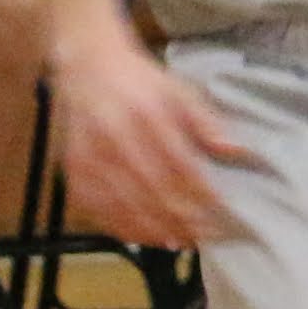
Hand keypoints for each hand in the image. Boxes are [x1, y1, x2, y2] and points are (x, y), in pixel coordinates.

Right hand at [55, 30, 249, 247]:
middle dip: (179, 218)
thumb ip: (206, 122)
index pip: (178, 165)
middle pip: (150, 190)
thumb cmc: (141, 82)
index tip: (220, 212)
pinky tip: (140, 237)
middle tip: (203, 236)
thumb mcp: (179, 91)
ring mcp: (89, 156)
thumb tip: (235, 151)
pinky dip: (118, 226)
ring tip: (177, 243)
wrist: (88, 65)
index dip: (199, 193)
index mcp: (147, 116)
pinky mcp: (72, 168)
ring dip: (151, 229)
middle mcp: (115, 138)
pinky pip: (94, 207)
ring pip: (121, 204)